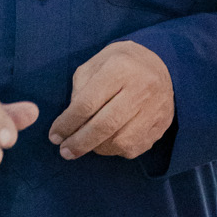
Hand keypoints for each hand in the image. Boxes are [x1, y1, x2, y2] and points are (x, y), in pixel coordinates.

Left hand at [49, 40, 174, 160]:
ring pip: (121, 141)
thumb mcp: (94, 65)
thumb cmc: (119, 65)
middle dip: (80, 142)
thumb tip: (70, 124)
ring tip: (85, 144)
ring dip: (97, 148)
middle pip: (105, 125)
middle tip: (65, 151)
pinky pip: (134, 148)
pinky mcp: (162, 125)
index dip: (67, 123)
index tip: (54, 135)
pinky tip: (106, 142)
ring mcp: (155, 109)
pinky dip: (115, 150)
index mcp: (119, 68)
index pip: (87, 103)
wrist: (161, 65)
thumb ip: (79, 91)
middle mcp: (141, 88)